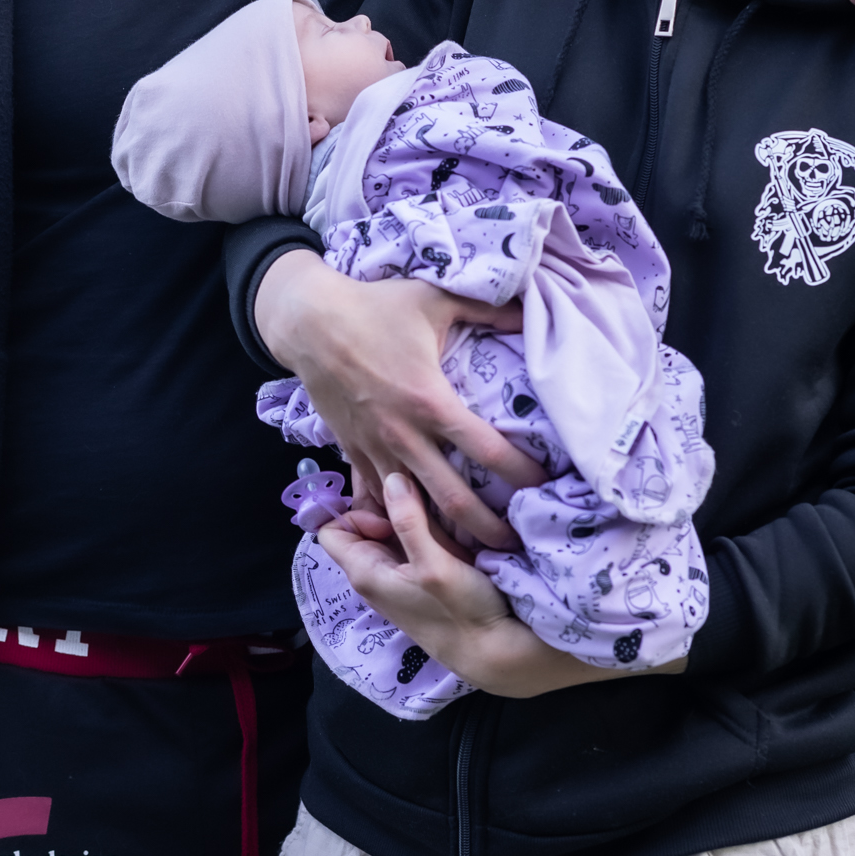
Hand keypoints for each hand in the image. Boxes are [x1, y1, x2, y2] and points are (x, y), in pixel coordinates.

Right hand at [253, 254, 539, 548]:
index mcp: (430, 401)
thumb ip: (488, 307)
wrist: (309, 322)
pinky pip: (376, 498)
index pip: (486, 450)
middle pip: (454, 500)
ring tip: (472, 557)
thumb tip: (530, 307)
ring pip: (413, 510)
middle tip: (517, 547)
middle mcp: (404, 435)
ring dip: (442, 536)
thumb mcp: (434, 298)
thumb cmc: (374, 307)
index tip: (546, 487)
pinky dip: (394, 520)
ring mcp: (375, 449)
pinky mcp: (353, 451)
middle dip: (488, 529)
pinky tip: (413, 541)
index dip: (521, 473)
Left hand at [318, 475, 604, 696]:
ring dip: (405, 516)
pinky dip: (420, 529)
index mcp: (364, 572)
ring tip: (433, 503)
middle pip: (361, 527)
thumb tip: (391, 478)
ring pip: (387, 534)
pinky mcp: (420, 579)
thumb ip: (410, 521)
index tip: (388, 506)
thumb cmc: (462, 612)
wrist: (494, 653)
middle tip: (417, 494)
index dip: (353, 510)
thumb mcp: (434, 563)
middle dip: (383, 506)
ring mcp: (397, 579)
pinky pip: (408, 545)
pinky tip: (444, 523)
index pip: (330, 529)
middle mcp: (374, 576)